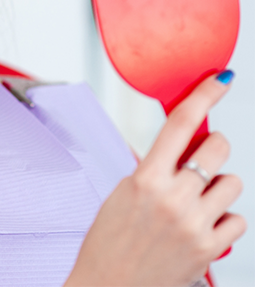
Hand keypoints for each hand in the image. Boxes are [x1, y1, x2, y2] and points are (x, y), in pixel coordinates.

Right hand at [65, 72, 246, 286]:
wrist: (108, 286)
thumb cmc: (110, 240)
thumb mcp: (122, 194)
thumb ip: (152, 170)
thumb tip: (180, 149)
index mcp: (145, 178)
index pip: (180, 124)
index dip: (203, 96)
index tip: (221, 80)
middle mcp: (174, 197)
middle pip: (217, 149)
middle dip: (214, 148)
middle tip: (202, 159)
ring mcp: (196, 224)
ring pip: (233, 184)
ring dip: (219, 187)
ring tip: (198, 201)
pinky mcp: (211, 250)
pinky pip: (238, 220)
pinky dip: (225, 219)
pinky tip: (203, 226)